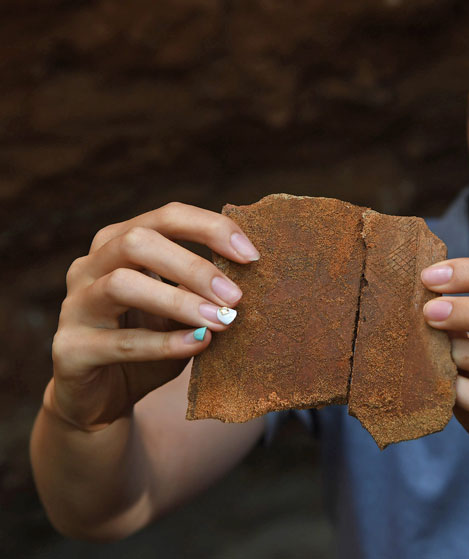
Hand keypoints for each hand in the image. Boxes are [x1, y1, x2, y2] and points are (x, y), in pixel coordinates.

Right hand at [47, 202, 259, 431]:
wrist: (103, 396)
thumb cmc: (151, 339)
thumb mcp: (182, 307)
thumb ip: (205, 287)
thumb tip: (252, 270)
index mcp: (119, 243)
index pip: (166, 217)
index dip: (211, 229)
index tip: (252, 255)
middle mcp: (90, 265)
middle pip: (139, 241)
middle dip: (194, 266)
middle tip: (236, 296)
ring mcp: (75, 306)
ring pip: (121, 284)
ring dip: (179, 301)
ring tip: (221, 321)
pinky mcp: (70, 350)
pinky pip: (118, 342)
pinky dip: (163, 343)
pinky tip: (198, 345)